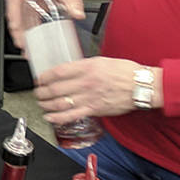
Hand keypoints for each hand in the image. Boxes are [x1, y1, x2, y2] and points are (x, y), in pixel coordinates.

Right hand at [4, 0, 84, 45]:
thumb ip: (73, 1)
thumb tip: (77, 14)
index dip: (13, 14)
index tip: (15, 25)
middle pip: (16, 14)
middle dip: (16, 30)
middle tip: (21, 43)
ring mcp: (31, 4)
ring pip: (21, 21)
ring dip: (21, 34)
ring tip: (25, 48)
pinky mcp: (37, 11)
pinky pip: (29, 23)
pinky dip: (29, 33)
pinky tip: (32, 43)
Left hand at [32, 56, 149, 123]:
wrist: (141, 86)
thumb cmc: (125, 72)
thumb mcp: (101, 61)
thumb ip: (84, 66)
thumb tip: (69, 70)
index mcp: (87, 67)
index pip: (58, 71)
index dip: (44, 76)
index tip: (40, 78)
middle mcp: (85, 82)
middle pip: (55, 88)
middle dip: (42, 91)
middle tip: (37, 92)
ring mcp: (89, 97)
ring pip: (60, 103)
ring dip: (46, 104)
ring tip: (41, 104)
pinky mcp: (94, 110)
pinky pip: (71, 116)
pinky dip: (57, 118)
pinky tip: (49, 117)